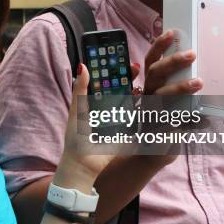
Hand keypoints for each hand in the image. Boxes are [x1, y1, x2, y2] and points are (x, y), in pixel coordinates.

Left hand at [54, 63, 140, 191]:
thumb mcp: (77, 110)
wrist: (84, 163)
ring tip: (140, 81)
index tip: (118, 59)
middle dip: (128, 78)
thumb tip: (82, 65)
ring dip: (137, 91)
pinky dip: (143, 108)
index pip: (107, 82)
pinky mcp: (128, 132)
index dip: (114, 71)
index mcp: (95, 103)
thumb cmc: (76, 138)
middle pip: (121, 89)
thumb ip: (81, 89)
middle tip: (134, 67)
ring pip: (131, 101)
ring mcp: (120, 120)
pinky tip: (147, 99)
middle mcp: (109, 109)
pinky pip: (137, 117)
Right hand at [137, 29, 202, 161]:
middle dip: (172, 62)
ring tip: (199, 82)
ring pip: (162, 96)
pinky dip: (192, 121)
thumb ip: (181, 86)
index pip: (151, 61)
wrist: (152, 153)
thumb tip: (205, 72)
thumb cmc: (166, 121)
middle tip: (192, 54)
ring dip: (180, 88)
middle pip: (155, 74)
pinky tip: (206, 120)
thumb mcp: (172, 101)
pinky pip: (174, 122)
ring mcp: (151, 112)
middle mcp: (148, 96)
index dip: (159, 46)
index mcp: (151, 85)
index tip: (171, 32)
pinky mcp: (158, 130)